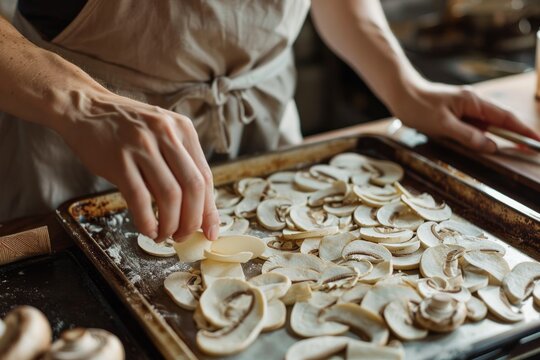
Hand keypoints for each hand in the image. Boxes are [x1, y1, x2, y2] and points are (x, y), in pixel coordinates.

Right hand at [55, 89, 219, 241]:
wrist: (85, 108)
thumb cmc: (127, 127)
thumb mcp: (163, 133)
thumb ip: (181, 162)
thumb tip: (198, 208)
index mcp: (183, 129)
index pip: (205, 176)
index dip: (210, 210)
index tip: (210, 231)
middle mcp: (166, 134)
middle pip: (192, 187)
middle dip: (192, 220)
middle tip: (184, 236)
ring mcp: (142, 146)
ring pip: (170, 196)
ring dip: (170, 224)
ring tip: (165, 235)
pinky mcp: (118, 160)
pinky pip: (140, 199)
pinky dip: (147, 221)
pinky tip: (148, 230)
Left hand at [391, 81, 539, 152]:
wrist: (400, 93)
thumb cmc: (418, 106)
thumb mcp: (443, 125)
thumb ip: (467, 136)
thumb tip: (491, 147)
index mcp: (473, 102)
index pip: (505, 117)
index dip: (523, 130)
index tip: (537, 141)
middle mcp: (472, 103)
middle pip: (499, 122)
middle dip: (514, 136)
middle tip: (527, 151)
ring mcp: (464, 109)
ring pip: (484, 126)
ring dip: (492, 138)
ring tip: (500, 149)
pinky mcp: (455, 114)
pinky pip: (471, 127)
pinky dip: (477, 136)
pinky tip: (474, 144)